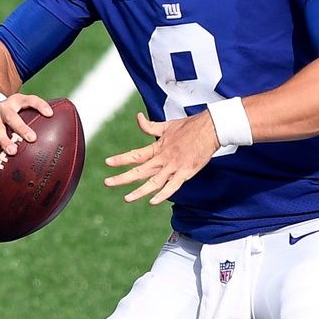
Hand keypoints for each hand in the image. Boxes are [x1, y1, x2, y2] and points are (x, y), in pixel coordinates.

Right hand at [0, 93, 52, 161]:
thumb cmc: (12, 114)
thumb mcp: (22, 109)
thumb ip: (38, 117)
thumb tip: (65, 134)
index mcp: (17, 101)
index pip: (30, 100)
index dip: (40, 105)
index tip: (50, 114)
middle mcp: (3, 108)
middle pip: (12, 117)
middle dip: (21, 128)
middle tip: (32, 138)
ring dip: (5, 141)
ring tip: (13, 152)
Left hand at [103, 110, 218, 205]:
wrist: (211, 128)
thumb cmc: (190, 126)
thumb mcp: (167, 125)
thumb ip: (150, 126)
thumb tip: (138, 117)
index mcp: (158, 147)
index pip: (135, 155)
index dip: (120, 159)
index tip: (107, 163)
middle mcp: (163, 158)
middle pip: (140, 171)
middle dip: (122, 178)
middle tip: (107, 182)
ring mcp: (175, 166)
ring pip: (154, 182)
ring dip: (139, 191)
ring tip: (127, 199)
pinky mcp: (186, 172)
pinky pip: (173, 186)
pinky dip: (163, 194)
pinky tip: (153, 201)